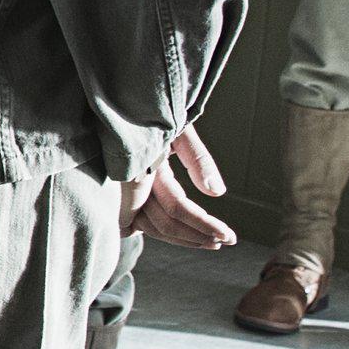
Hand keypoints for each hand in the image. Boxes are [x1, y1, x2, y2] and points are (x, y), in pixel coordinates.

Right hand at [122, 125, 234, 250]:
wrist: (120, 108)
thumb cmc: (150, 113)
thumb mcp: (179, 129)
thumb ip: (197, 159)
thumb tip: (217, 191)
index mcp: (146, 167)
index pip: (178, 207)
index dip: (204, 224)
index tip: (229, 235)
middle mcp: (130, 184)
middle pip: (166, 224)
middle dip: (198, 236)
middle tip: (227, 241)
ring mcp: (121, 193)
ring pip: (153, 228)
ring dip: (184, 238)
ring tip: (211, 240)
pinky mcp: (121, 197)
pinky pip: (143, 222)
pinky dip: (166, 231)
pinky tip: (185, 234)